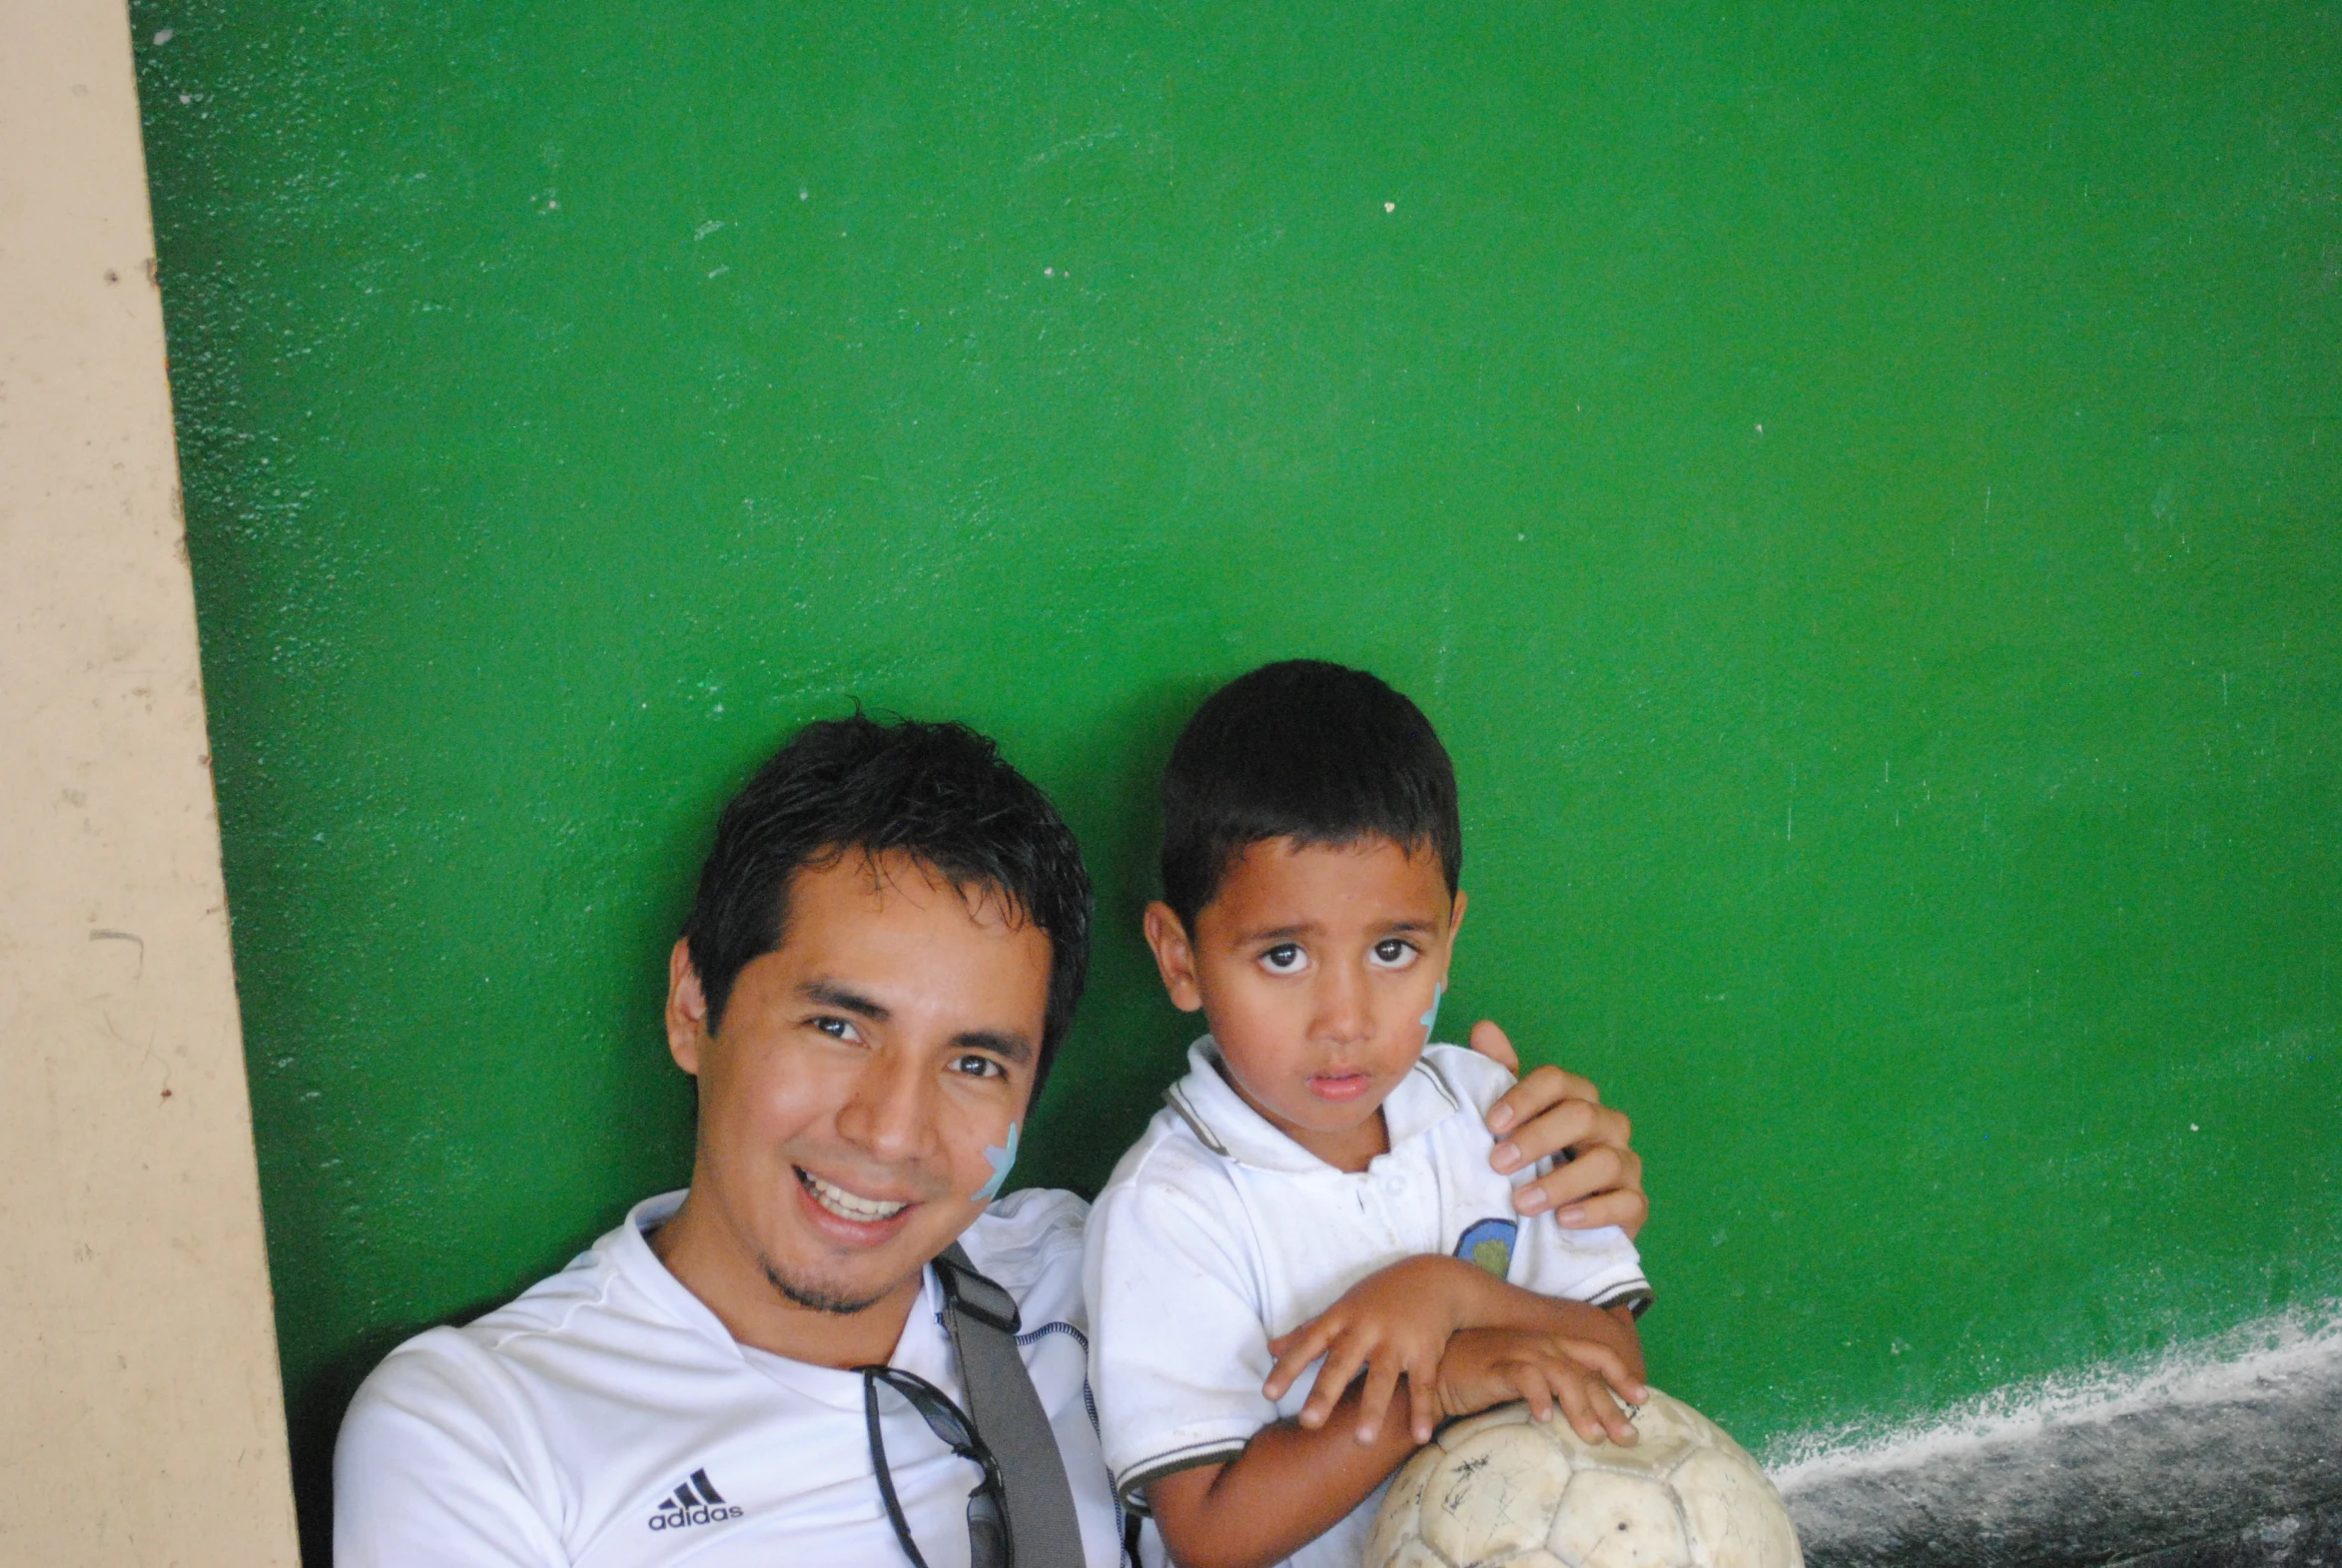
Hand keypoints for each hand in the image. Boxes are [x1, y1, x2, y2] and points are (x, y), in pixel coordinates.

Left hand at [1263, 1256, 1492, 1445]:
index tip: (1268, 1394)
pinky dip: (1422, 1410)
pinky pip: (1422, 1385)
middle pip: (1342, 1362)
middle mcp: (1367, 1328)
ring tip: (1363, 1441)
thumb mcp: (1342, 1309)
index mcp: (1341, 1317)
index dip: (1288, 1367)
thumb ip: (1307, 1332)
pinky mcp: (1426, 1350)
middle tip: (1308, 1422)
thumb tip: (1270, 1350)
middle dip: (1325, 1391)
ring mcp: (1398, 1339)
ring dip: (1373, 1409)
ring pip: (1383, 1377)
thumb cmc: (1377, 1299)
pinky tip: (1419, 1438)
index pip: (1309, 1343)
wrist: (1433, 1279)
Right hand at [1437, 1327, 1646, 1445]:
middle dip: (1611, 1405)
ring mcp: (1521, 1353)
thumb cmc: (1486, 1375)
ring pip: (1563, 1375)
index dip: (1623, 1375)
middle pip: (1587, 1373)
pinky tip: (1544, 1419)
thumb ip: (1555, 1389)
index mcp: (1553, 1346)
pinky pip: (1524, 1378)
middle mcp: (1543, 1345)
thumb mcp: (1527, 1379)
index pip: (1597, 1355)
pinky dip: (1537, 1397)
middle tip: (1628, 1437)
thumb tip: (1591, 1417)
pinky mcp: (1498, 1366)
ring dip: (1580, 1407)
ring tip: (1592, 1437)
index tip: (1644, 1399)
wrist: (1442, 1366)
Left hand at [1470, 1020, 1648, 1236]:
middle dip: (1537, 1138)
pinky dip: (1595, 1211)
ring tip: (1522, 1203)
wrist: (1559, 1224)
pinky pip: (1627, 1203)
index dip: (1524, 1097)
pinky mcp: (1635, 1205)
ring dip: (1560, 1181)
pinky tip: (1564, 1219)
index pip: (1557, 1081)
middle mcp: (1607, 1126)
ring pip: (1606, 1161)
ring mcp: (1626, 1166)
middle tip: (1498, 1163)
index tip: (1491, 1123)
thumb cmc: (1535, 1165)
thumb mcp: (1513, 1123)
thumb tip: (1485, 1028)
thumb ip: (1500, 1077)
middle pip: (1581, 1116)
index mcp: (1577, 1101)